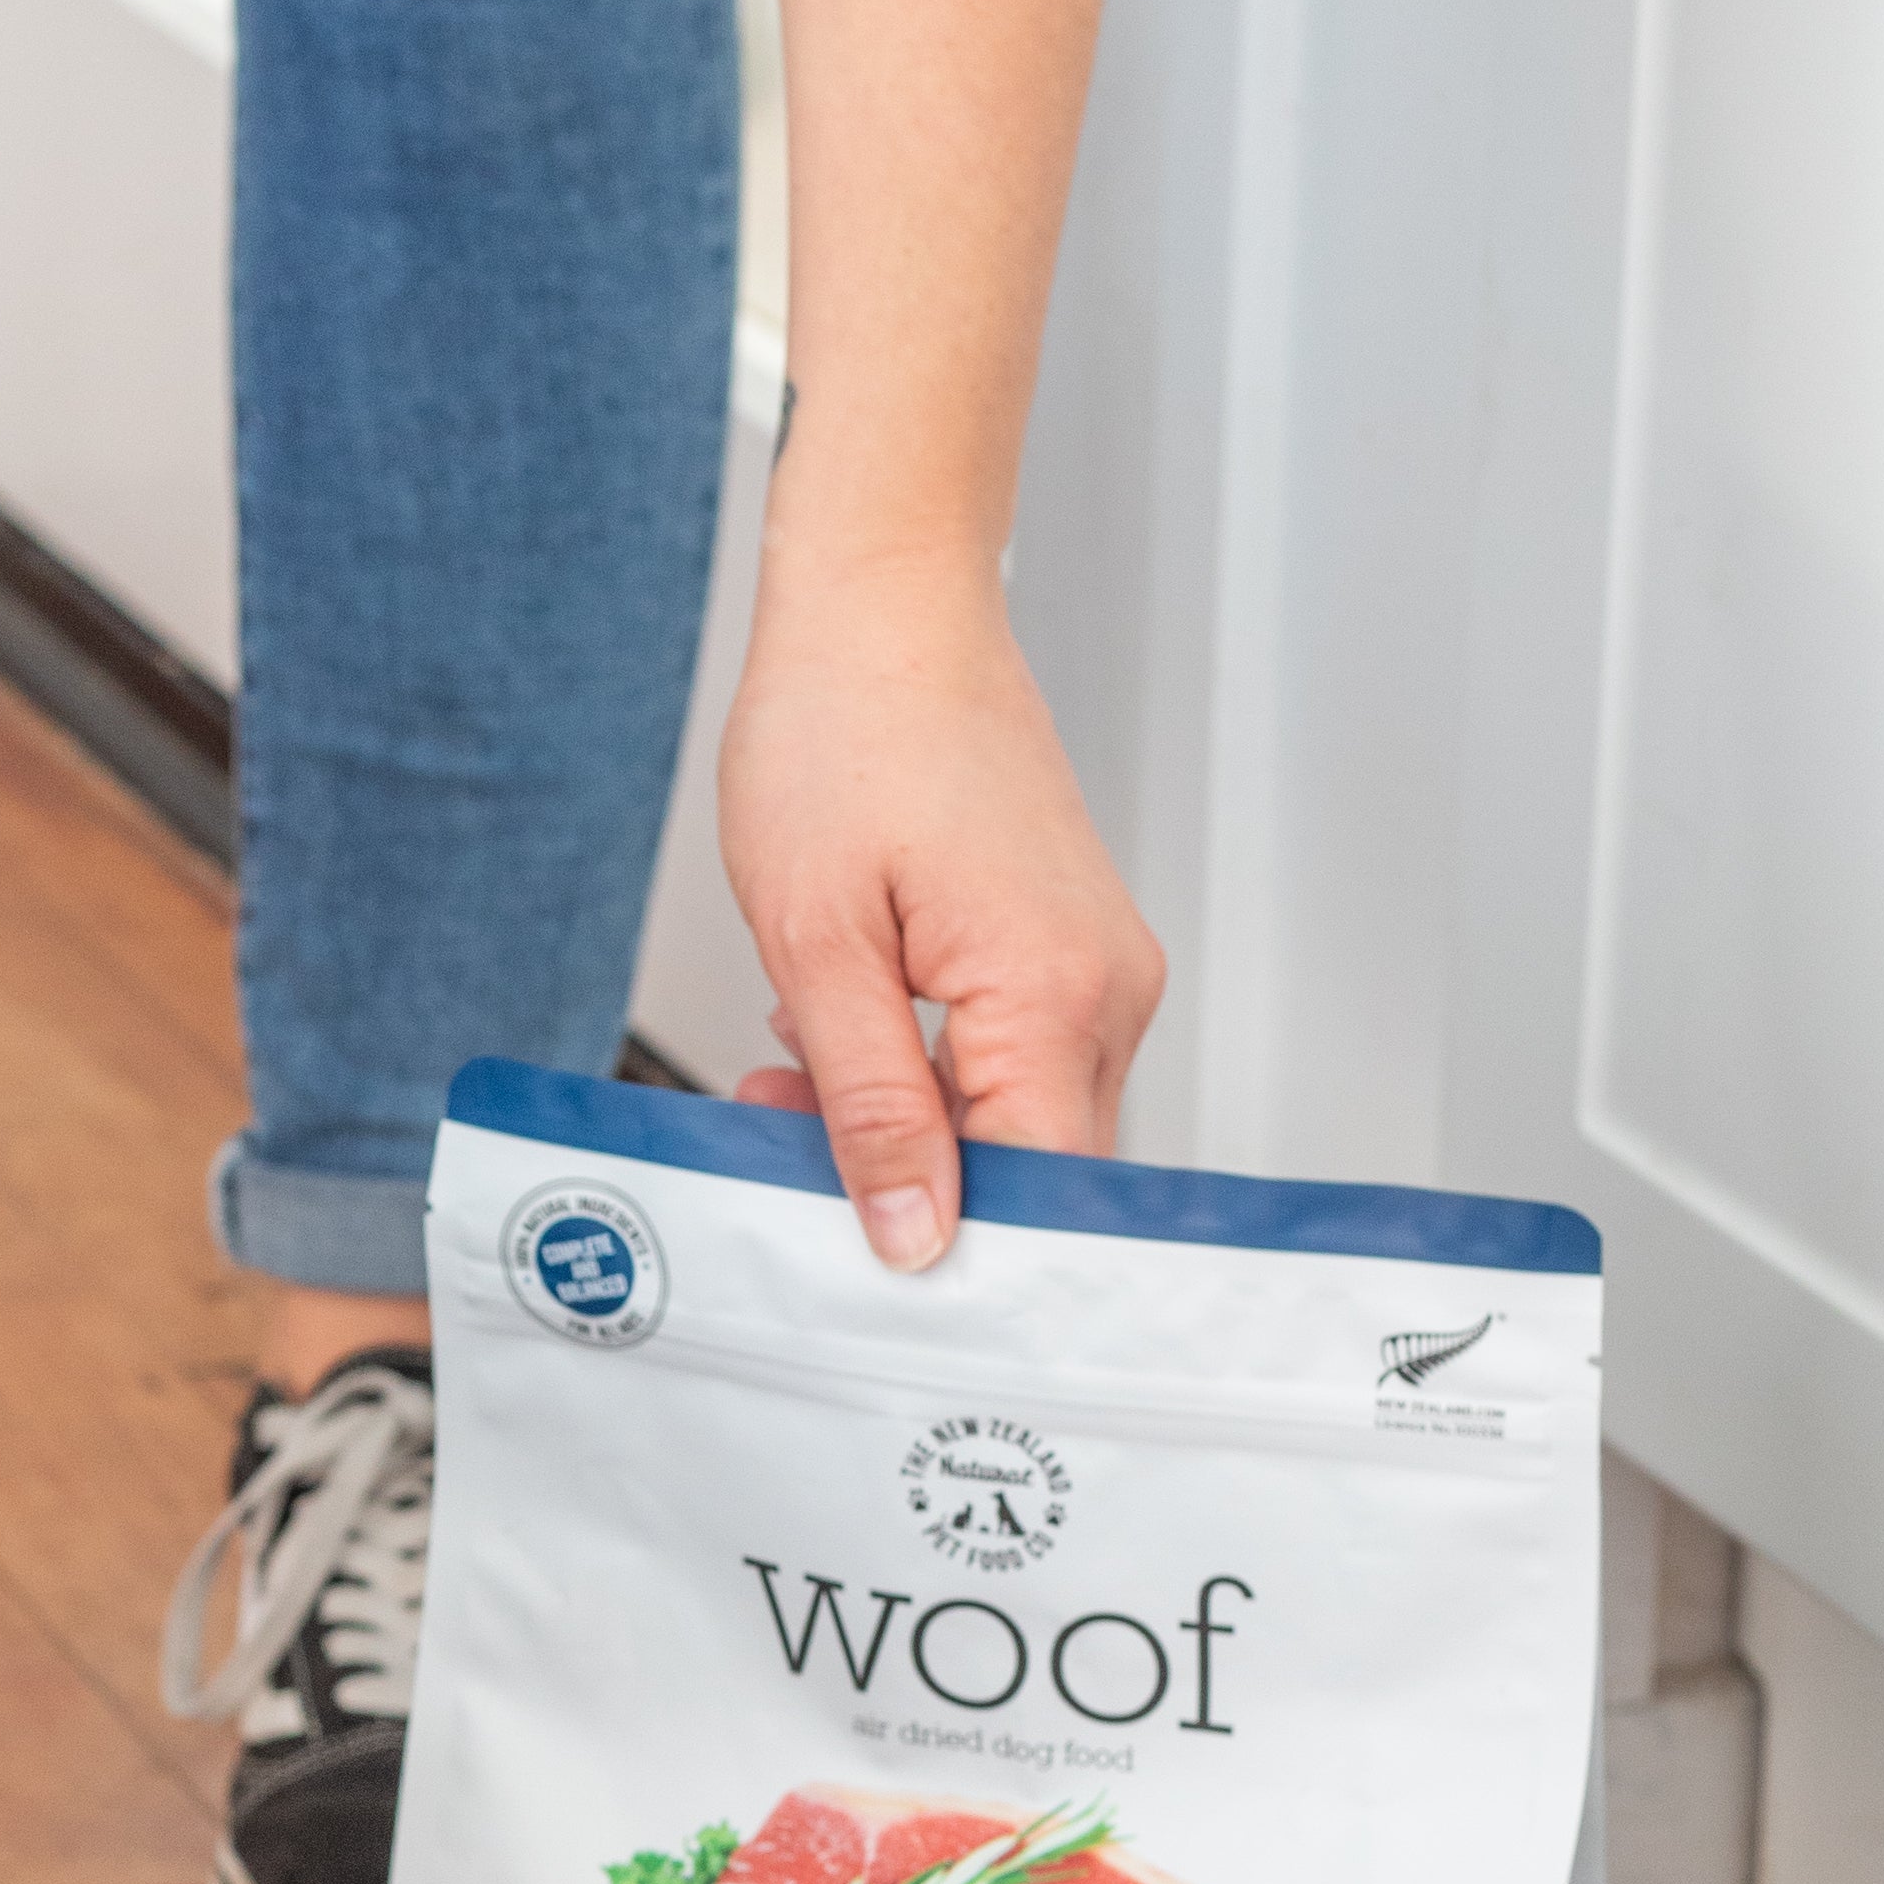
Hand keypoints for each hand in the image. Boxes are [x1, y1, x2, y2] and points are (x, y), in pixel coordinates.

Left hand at [717, 536, 1161, 1270]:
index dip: (956, 1252)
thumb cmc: (843, 736)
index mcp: (1054, 993)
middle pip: (1034, 1168)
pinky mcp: (1068, 949)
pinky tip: (842, 1022)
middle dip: (907, 1185)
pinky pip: (1009, 1058)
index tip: (859, 1273)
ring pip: (1014, 1117)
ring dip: (902, 1124)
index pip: (1041, 1192)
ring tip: (791, 1065)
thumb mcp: (817, 942)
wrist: (883, 610)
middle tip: (777, 1140)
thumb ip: (867, 1103)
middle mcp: (1106, 988)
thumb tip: (913, 1234)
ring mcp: (1098, 967)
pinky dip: (920, 1069)